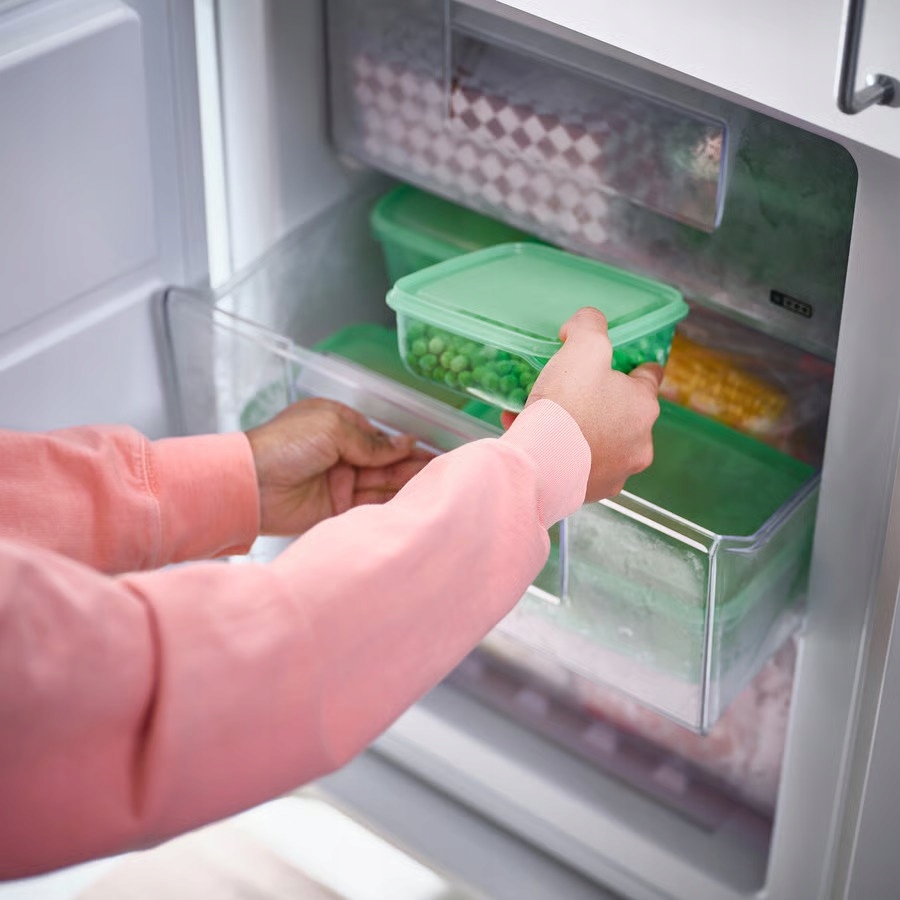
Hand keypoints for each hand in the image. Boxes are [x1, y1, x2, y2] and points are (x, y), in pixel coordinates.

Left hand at [245, 398, 431, 535]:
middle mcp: (341, 454)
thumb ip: (371, 441)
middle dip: (411, 463)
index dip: (404, 445)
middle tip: (442, 469)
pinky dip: (391, 503)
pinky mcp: (337, 509)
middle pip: (384, 461)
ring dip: (406, 482)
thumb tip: (405, 443)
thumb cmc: (287, 444)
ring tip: (436, 483)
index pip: (379, 437)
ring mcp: (340, 482)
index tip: (432, 451)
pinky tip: (414, 501)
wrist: (252, 484)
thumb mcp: (333, 428)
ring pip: (381, 482)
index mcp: (337, 426)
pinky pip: (370, 505)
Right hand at [502, 307, 662, 501]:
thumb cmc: (567, 406)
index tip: (623, 363)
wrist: (541, 465)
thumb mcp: (583, 348)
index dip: (635, 366)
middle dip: (601, 401)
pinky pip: (577, 465)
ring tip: (546, 418)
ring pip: (600, 442)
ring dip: (579, 428)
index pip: (651, 377)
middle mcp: (639, 443)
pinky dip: (561, 451)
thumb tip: (586, 322)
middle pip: (623, 412)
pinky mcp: (590, 492)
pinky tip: (533, 438)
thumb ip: (589, 326)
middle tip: (571, 391)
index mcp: (644, 406)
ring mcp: (616, 471)